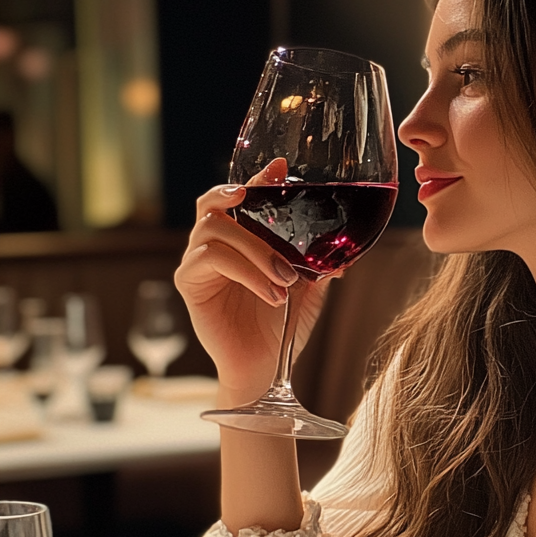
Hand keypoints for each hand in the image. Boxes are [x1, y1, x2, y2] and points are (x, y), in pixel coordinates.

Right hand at [174, 159, 338, 403]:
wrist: (266, 366)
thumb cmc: (283, 325)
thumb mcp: (310, 290)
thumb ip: (320, 266)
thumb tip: (344, 250)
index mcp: (242, 237)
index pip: (243, 197)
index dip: (258, 179)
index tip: (280, 169)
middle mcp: (215, 243)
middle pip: (216, 202)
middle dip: (248, 202)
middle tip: (276, 215)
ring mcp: (199, 261)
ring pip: (214, 228)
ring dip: (256, 249)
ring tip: (285, 278)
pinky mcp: (189, 282)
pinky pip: (209, 259)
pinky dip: (246, 271)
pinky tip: (271, 293)